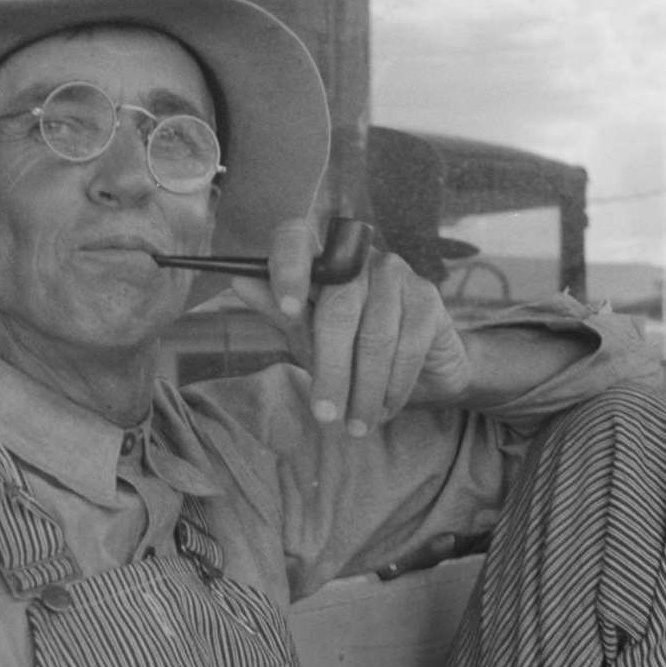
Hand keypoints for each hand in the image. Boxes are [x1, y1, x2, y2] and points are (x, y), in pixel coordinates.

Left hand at [229, 217, 471, 432]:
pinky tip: (384, 409)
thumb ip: (280, 312)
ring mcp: (395, 273)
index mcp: (317, 260)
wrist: (419, 367)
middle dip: (331, 372)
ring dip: (364, 390)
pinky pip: (406, 347)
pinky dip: (393, 386)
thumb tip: (238, 282)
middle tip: (325, 416)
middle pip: (337, 310)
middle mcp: (356, 257)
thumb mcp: (307, 336)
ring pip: (374, 337)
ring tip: (355, 426)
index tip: (287, 308)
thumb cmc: (350, 349)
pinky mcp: (426, 298)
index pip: (295, 240)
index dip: (289, 268)